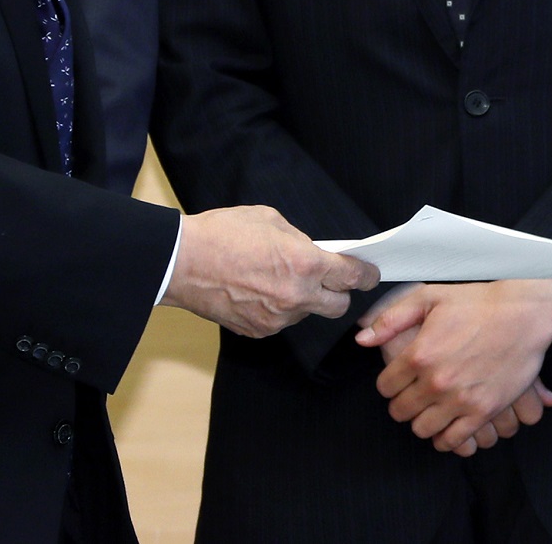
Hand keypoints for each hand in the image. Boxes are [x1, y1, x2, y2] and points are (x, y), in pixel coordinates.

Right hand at [161, 205, 378, 336]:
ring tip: (277, 278)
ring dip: (304, 299)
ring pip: (307, 313)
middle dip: (338, 292)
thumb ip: (299, 240)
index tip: (370, 273)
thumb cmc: (223, 234)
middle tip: (329, 278)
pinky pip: (281, 321)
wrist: (181, 262)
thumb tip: (313, 251)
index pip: (351, 277)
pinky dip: (279, 308)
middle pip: (338, 306)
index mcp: (305, 264)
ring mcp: (277, 319)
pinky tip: (259, 290)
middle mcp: (296, 297)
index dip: (365, 275)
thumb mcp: (270, 220)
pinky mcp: (258, 331)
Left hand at [355, 280, 551, 453]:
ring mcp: (460, 399)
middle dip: (403, 403)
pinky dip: (445, 438)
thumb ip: (392, 318)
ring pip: (422, 429)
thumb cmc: (478, 302)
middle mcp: (436, 381)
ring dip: (423, 421)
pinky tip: (448, 424)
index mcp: (419, 354)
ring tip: (431, 408)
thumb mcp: (430, 298)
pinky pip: (452, 441)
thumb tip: (362, 339)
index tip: (400, 380)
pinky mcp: (483, 411)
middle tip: (415, 394)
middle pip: (401, 412)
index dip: (390, 383)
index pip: (385, 387)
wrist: (525, 313)